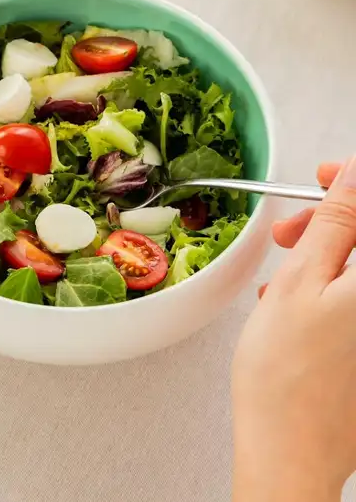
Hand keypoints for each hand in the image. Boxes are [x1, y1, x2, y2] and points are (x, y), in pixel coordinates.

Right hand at [233, 160, 355, 501]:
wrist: (290, 452)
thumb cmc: (287, 376)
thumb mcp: (301, 280)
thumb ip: (335, 222)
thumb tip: (352, 177)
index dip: (351, 182)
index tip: (322, 176)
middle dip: (331, 222)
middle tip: (289, 232)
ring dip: (323, 258)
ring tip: (280, 278)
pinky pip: (353, 301)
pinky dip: (327, 291)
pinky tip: (292, 306)